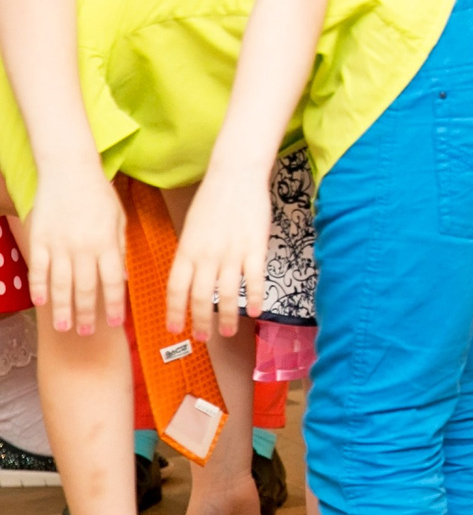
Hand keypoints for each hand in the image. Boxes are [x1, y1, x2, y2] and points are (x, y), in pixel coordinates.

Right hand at [28, 166, 126, 334]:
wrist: (70, 170)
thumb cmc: (99, 196)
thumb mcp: (118, 220)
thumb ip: (119, 250)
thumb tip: (121, 279)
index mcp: (107, 243)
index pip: (112, 282)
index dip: (113, 304)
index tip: (115, 323)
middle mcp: (83, 247)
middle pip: (86, 288)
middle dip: (88, 313)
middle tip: (88, 333)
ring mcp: (59, 244)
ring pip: (60, 283)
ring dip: (62, 308)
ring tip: (65, 326)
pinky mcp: (40, 238)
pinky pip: (39, 268)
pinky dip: (40, 286)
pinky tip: (41, 302)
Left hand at [165, 163, 272, 339]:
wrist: (235, 176)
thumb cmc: (212, 199)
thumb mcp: (191, 228)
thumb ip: (190, 254)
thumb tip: (189, 278)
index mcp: (186, 250)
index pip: (175, 289)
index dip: (174, 312)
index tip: (174, 329)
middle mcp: (206, 256)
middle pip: (199, 298)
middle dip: (199, 322)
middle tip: (202, 338)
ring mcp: (232, 253)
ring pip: (226, 294)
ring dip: (226, 317)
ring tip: (227, 331)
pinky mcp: (255, 248)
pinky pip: (254, 280)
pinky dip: (255, 298)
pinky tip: (256, 311)